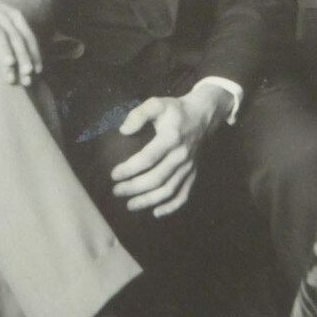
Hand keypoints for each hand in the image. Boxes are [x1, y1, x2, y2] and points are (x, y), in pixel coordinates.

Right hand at [0, 0, 41, 86]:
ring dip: (5, 50)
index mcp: (14, 16)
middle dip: (23, 55)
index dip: (33, 53)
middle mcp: (3, 15)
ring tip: (9, 65)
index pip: (27, 36)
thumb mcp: (3, 22)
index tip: (37, 71)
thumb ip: (15, 37)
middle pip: (16, 37)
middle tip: (28, 73)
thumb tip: (29, 60)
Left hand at [110, 83, 233, 217]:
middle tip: (116, 191)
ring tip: (129, 205)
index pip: (148, 158)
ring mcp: (189, 167)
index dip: (130, 169)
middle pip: (156, 178)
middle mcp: (181, 155)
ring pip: (168, 190)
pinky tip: (156, 213)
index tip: (114, 175)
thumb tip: (123, 131)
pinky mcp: (193, 174)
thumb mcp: (156, 103)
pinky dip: (171, 207)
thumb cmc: (175, 110)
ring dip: (148, 200)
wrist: (203, 116)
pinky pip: (184, 195)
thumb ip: (139, 114)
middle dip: (134, 188)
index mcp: (171, 138)